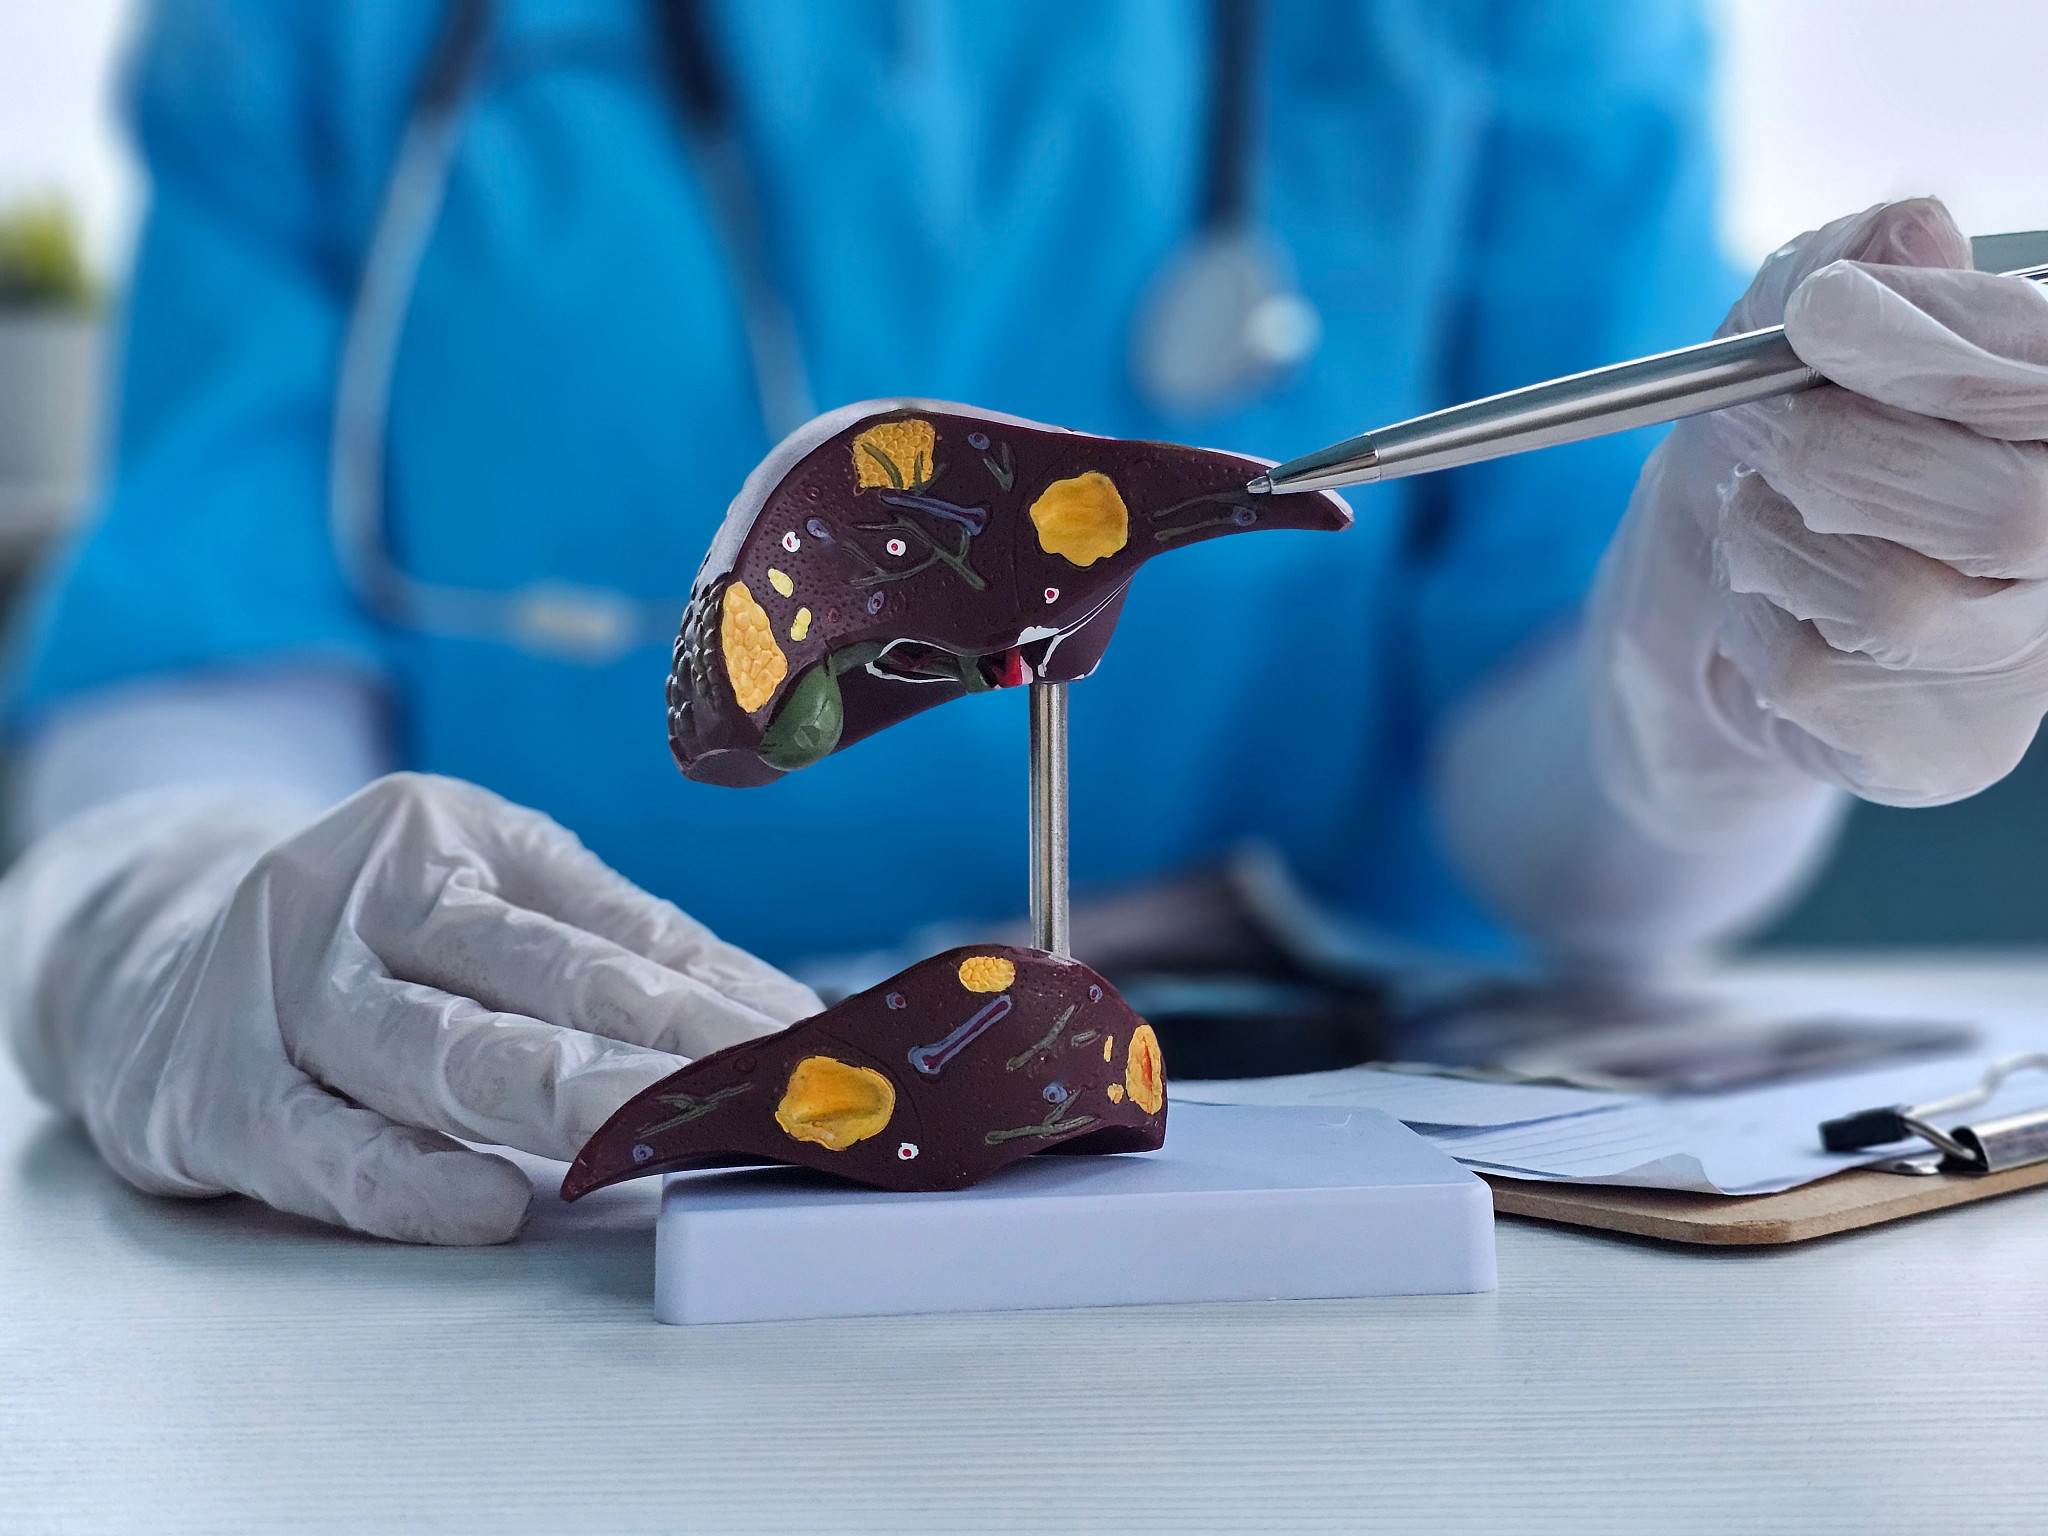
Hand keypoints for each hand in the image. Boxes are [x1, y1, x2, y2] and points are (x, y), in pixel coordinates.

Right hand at [0, 773, 819, 1243]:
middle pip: (539, 978)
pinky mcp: (210, 1093)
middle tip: (774, 1091)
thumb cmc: (365, 937)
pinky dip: (411, 1184)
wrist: (139, 948)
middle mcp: (361, 893)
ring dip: (573, 1106)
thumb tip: (777, 1020)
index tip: (817, 1047)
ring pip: (443, 1054)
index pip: (611, 926)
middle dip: (669, 1041)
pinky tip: (494, 1207)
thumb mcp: (476, 899)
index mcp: (451, 834)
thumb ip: (609, 952)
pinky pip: (322, 1149)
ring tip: (676, 1138)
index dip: (721, 993)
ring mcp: (281, 989)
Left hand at [1589, 199, 2047, 840]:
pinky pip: (1823, 679)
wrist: (1700, 608)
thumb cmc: (1769, 450)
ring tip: (1756, 523)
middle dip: (1841, 451)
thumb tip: (1911, 226)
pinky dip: (1756, 627)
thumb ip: (1841, 266)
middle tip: (1755, 431)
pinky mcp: (1944, 748)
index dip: (1946, 345)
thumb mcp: (1778, 337)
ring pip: (1903, 603)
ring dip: (1780, 544)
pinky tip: (1763, 610)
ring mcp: (2025, 658)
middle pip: (2012, 510)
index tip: (1818, 319)